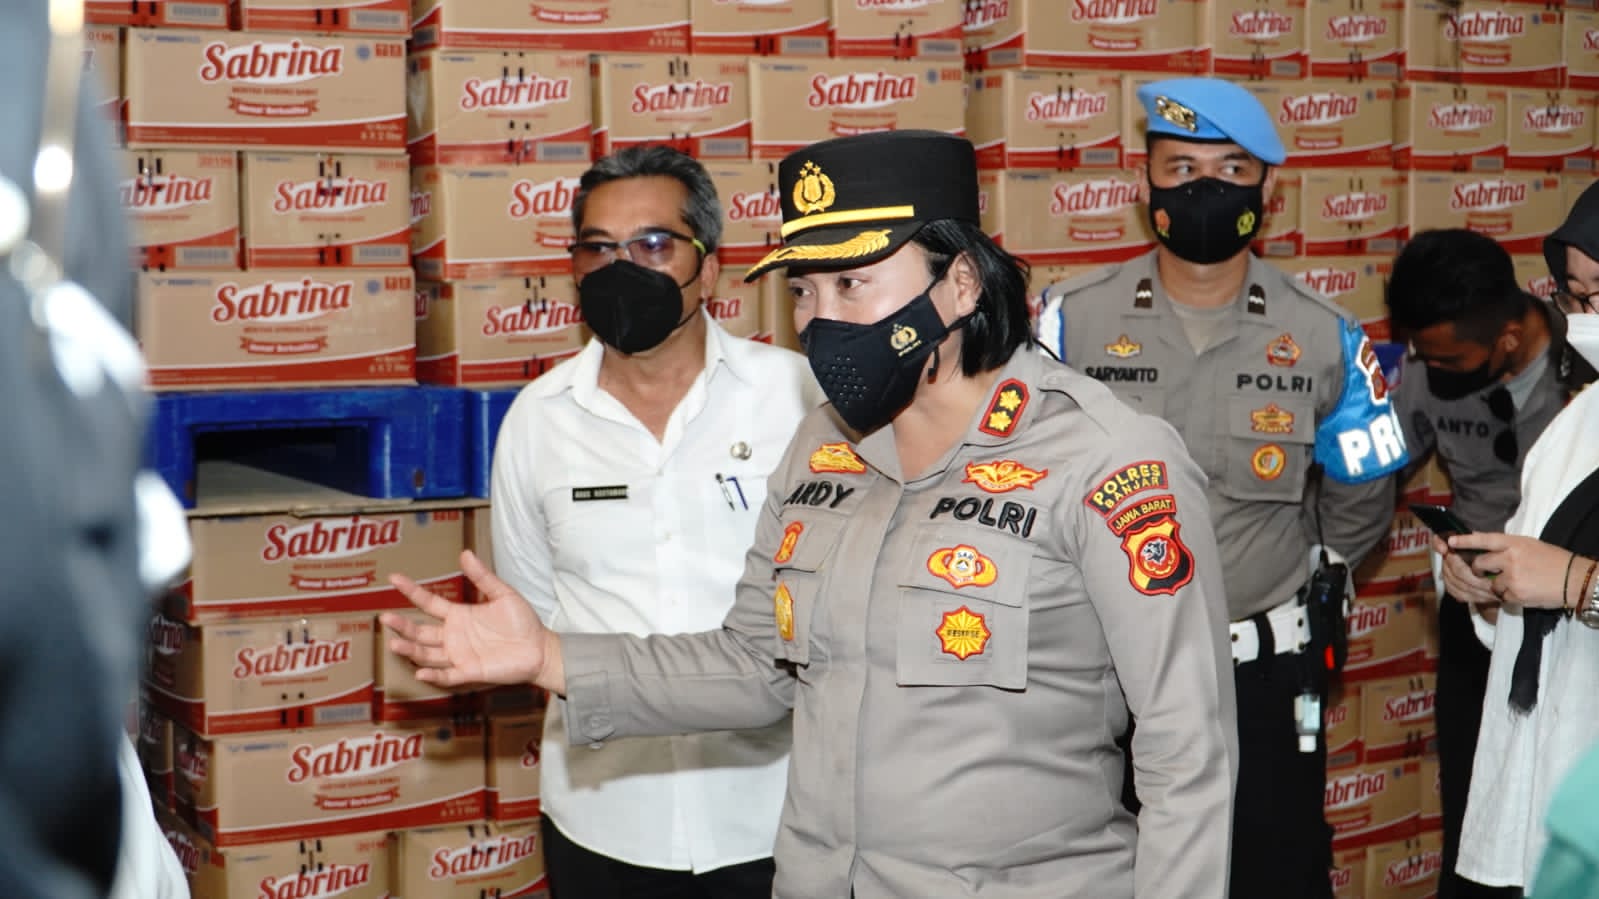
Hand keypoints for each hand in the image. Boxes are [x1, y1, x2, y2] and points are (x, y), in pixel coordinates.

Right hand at [381, 550, 564, 693]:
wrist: (540, 648)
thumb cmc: (522, 622)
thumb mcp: (503, 594)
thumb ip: (482, 577)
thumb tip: (465, 553)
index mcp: (459, 615)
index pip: (429, 602)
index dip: (412, 591)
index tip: (394, 578)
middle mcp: (454, 636)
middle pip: (421, 631)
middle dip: (402, 625)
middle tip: (385, 617)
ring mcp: (459, 655)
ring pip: (428, 654)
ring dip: (411, 650)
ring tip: (394, 644)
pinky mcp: (470, 672)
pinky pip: (447, 675)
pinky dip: (433, 674)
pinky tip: (419, 671)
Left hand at [1446, 532, 1576, 609]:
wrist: (1574, 579)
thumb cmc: (1552, 561)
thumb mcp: (1529, 545)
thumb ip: (1506, 546)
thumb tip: (1484, 547)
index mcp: (1515, 543)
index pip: (1484, 539)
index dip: (1465, 541)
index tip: (1450, 542)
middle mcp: (1511, 558)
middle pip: (1478, 564)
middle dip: (1476, 570)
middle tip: (1480, 571)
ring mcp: (1512, 577)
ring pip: (1489, 583)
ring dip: (1496, 585)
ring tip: (1515, 582)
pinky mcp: (1515, 594)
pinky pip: (1500, 597)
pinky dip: (1507, 596)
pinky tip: (1522, 591)